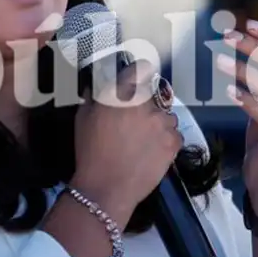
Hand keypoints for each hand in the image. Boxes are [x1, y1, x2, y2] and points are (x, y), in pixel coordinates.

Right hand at [71, 62, 183, 225]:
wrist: (107, 187)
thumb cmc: (91, 152)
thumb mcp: (83, 119)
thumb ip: (93, 97)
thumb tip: (99, 86)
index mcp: (123, 95)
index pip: (142, 69)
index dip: (141, 73)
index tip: (138, 80)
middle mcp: (147, 104)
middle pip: (155, 96)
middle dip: (147, 106)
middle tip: (135, 123)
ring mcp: (163, 123)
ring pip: (167, 116)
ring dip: (158, 123)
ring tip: (145, 140)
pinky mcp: (174, 142)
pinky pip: (174, 135)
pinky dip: (167, 140)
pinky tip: (153, 151)